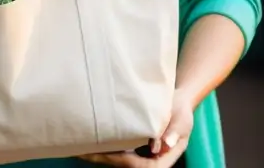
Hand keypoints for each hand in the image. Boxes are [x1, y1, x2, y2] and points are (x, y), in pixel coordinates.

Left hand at [79, 90, 194, 167]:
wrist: (179, 102)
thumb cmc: (182, 111)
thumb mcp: (182, 120)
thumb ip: (175, 131)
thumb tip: (164, 145)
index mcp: (164, 158)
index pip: (143, 165)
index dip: (126, 160)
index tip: (109, 152)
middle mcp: (152, 160)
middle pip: (127, 164)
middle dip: (105, 159)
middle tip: (83, 152)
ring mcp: (143, 154)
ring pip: (121, 160)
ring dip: (102, 155)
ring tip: (81, 148)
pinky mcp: (136, 146)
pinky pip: (120, 151)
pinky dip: (106, 147)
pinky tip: (92, 141)